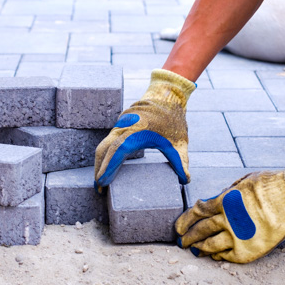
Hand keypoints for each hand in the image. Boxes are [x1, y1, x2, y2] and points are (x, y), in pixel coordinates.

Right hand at [94, 69, 195, 189]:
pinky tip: (107, 167)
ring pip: (104, 145)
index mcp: (138, 131)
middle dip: (99, 169)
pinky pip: (108, 141)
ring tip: (101, 182)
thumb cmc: (173, 120)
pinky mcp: (120, 125)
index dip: (108, 167)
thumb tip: (186, 181)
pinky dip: (105, 155)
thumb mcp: (180, 143)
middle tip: (99, 189)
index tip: (102, 182)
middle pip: (105, 149)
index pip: (118, 151)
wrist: (167, 95)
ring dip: (101, 162)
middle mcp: (125, 127)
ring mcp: (121, 125)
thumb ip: (181, 162)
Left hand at [175, 157, 284, 262]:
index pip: (197, 212)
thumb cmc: (271, 186)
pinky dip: (219, 256)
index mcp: (224, 201)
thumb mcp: (244, 181)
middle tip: (182, 241)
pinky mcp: (249, 249)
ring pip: (211, 245)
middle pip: (201, 230)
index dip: (185, 220)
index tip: (179, 226)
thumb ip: (229, 192)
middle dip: (188, 236)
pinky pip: (228, 256)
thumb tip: (218, 198)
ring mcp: (237, 236)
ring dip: (200, 248)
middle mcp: (227, 219)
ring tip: (194, 250)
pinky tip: (214, 256)